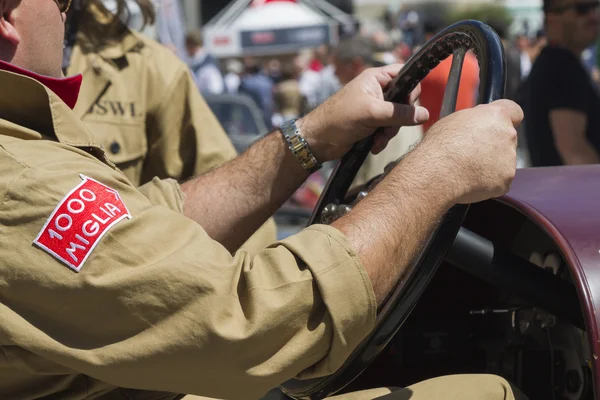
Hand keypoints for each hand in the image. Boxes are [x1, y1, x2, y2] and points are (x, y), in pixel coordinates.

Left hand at [297, 64, 428, 161]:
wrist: (318, 140)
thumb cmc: (339, 119)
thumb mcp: (372, 114)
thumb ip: (399, 113)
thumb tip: (424, 115)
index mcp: (376, 78)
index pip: (405, 74)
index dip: (411, 89)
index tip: (406, 106)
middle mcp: (377, 90)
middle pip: (404, 100)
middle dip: (398, 119)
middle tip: (387, 128)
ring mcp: (374, 107)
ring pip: (397, 118)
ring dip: (389, 132)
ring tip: (377, 141)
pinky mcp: (371, 123)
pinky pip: (387, 129)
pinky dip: (383, 139)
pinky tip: (373, 146)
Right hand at [423, 99, 522, 203]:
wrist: (438, 172)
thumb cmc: (441, 146)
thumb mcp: (454, 120)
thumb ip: (474, 120)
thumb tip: (476, 125)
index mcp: (496, 116)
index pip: (515, 111)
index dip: (506, 119)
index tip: (497, 125)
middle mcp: (508, 135)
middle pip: (507, 138)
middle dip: (494, 144)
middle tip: (472, 152)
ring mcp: (509, 159)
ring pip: (503, 161)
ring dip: (490, 164)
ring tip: (467, 168)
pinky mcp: (506, 180)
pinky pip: (499, 180)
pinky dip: (488, 182)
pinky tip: (470, 180)